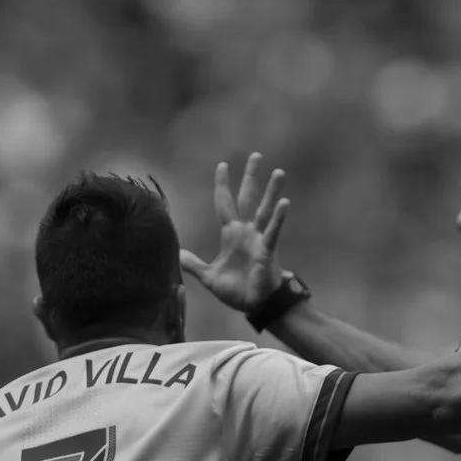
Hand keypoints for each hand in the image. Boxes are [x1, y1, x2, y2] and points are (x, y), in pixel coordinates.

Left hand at [179, 152, 288, 315]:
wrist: (254, 305)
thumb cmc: (236, 291)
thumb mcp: (209, 277)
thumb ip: (194, 264)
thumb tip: (177, 254)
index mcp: (231, 234)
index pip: (224, 203)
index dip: (223, 185)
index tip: (222, 166)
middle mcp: (246, 231)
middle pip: (248, 198)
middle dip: (250, 177)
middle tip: (255, 155)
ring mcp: (258, 238)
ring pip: (265, 210)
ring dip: (271, 191)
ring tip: (278, 172)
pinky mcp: (267, 250)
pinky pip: (273, 230)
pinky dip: (278, 217)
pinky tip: (284, 202)